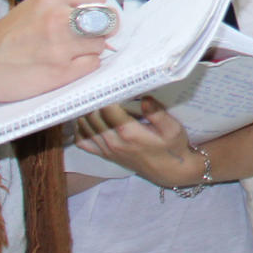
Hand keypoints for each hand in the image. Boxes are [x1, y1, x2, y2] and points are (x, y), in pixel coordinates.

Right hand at [0, 0, 111, 102]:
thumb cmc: (7, 37)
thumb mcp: (34, 7)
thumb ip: (65, 6)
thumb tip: (101, 13)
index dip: (99, 6)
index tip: (93, 16)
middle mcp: (58, 19)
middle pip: (107, 21)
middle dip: (103, 29)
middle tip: (91, 36)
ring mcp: (60, 46)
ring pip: (101, 45)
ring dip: (90, 50)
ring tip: (67, 53)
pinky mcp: (61, 72)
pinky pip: (93, 65)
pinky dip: (84, 66)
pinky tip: (65, 65)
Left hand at [75, 96, 202, 188]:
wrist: (168, 171)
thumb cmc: (172, 147)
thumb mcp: (172, 129)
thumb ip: (158, 114)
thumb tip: (144, 99)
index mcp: (130, 133)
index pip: (107, 109)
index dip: (105, 94)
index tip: (108, 81)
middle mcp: (114, 142)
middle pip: (92, 116)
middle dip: (94, 99)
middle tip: (98, 85)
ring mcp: (106, 150)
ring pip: (85, 127)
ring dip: (86, 111)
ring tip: (93, 98)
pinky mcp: (104, 155)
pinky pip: (82, 142)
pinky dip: (80, 129)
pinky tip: (86, 119)